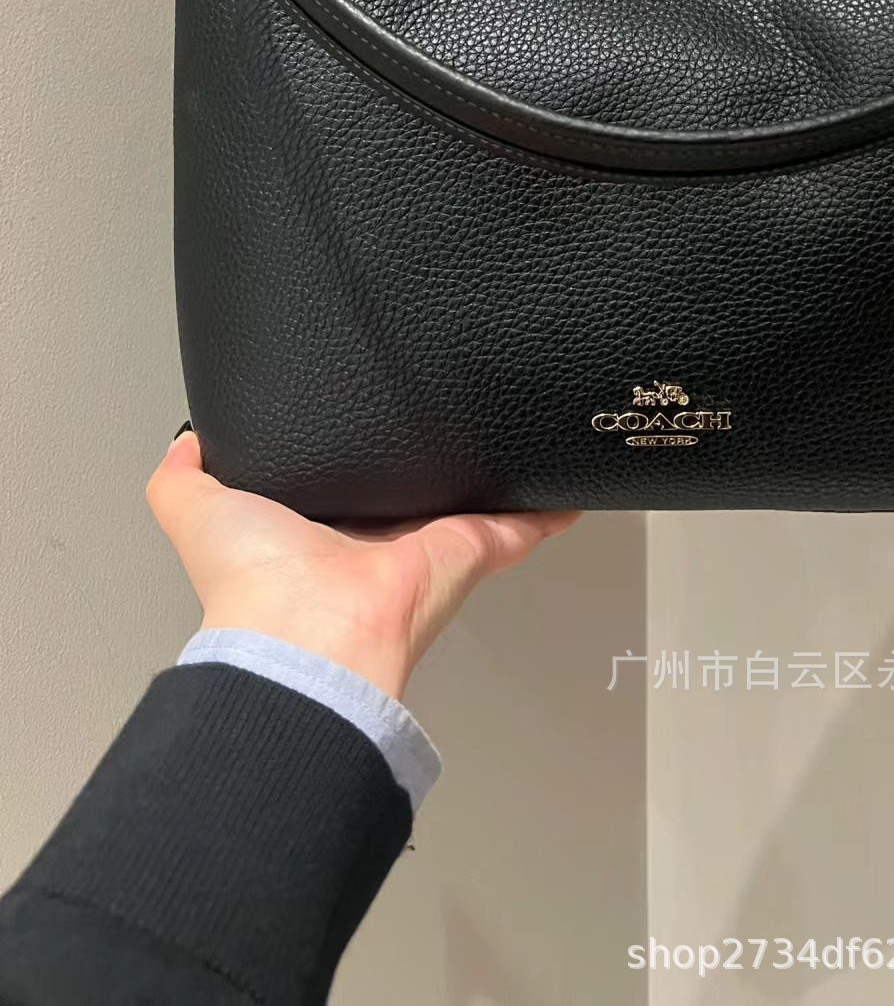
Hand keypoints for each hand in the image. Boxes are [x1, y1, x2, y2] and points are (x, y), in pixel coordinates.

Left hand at [147, 433, 579, 699]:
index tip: (370, 408)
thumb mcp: (198, 510)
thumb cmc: (254, 574)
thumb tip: (184, 440)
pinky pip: (522, 520)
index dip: (354, 448)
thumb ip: (184, 477)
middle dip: (430, 452)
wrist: (311, 630)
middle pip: (413, 486)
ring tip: (518, 423)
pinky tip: (572, 476)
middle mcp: (376, 535)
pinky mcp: (473, 546)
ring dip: (494, 470)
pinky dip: (550, 503)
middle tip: (454, 400)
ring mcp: (430, 544)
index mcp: (318, 527)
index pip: (344, 479)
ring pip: (472, 499)